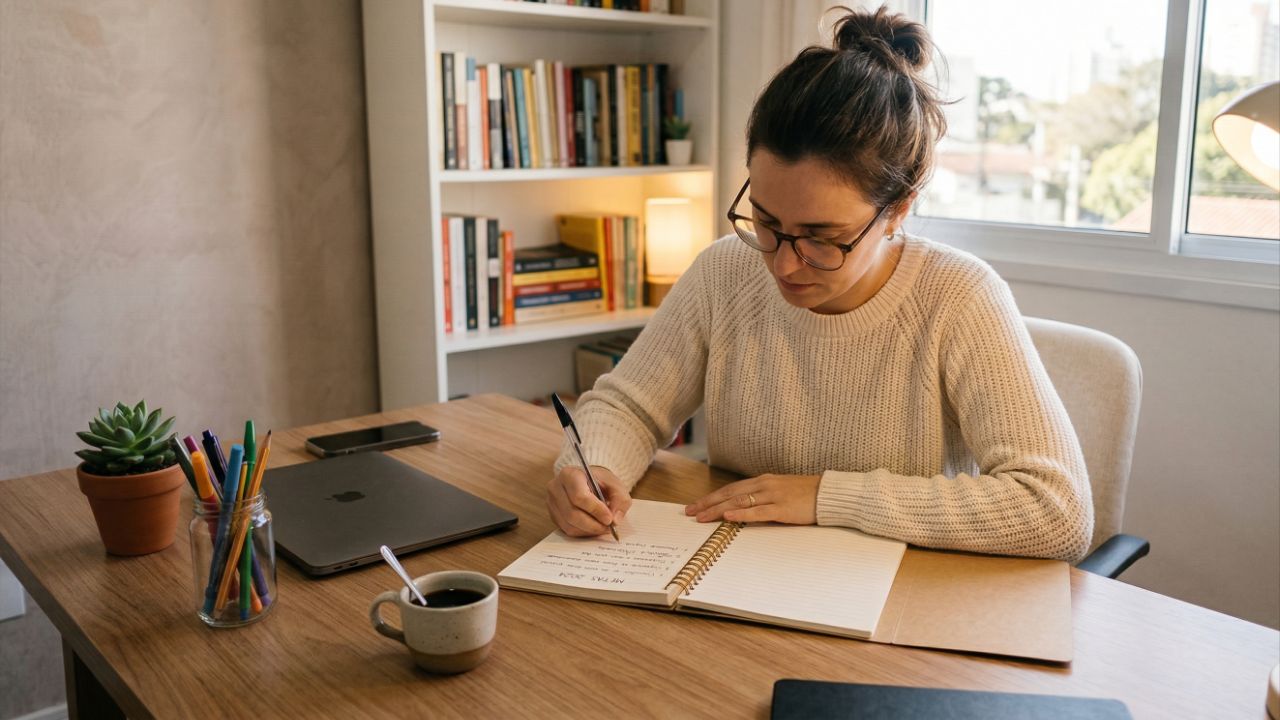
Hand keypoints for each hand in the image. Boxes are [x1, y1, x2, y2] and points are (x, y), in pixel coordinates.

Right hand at [547, 465, 631, 536]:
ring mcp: (552, 502)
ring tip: (603, 527)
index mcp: (570, 474)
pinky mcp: (553, 515)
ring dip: (589, 530)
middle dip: (593, 524)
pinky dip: (583, 532)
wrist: (588, 482)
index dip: (595, 510)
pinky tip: (593, 528)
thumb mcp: (616, 485)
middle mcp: (556, 487)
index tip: (609, 518)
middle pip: (572, 513)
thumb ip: (620, 500)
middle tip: (608, 527)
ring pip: (569, 524)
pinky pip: (567, 529)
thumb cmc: (601, 482)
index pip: (579, 496)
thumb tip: (615, 520)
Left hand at [684, 474, 819, 524]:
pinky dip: (741, 514)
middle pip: (729, 494)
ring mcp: (772, 496)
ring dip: (717, 509)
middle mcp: (764, 485)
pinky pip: (757, 511)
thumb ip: (763, 497)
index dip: (712, 497)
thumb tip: (744, 507)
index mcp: (763, 481)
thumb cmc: (807, 494)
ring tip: (701, 517)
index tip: (696, 505)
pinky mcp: (782, 508)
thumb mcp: (781, 492)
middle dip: (707, 503)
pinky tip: (727, 517)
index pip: (731, 489)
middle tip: (689, 512)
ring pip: (738, 502)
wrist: (830, 494)